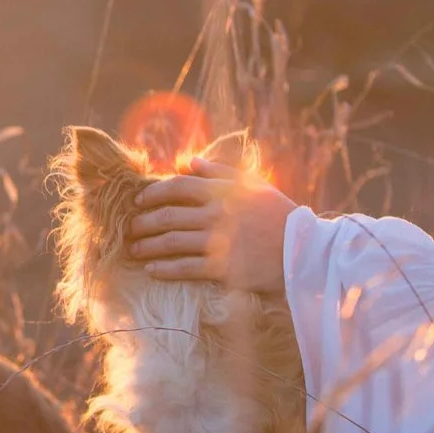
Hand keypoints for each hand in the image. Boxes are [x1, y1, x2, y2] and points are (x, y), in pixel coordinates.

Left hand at [127, 150, 295, 293]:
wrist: (303, 250)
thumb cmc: (277, 214)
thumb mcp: (251, 184)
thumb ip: (217, 171)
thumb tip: (186, 162)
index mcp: (221, 191)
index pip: (177, 186)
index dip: (153, 193)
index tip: (140, 200)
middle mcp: (216, 214)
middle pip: (167, 215)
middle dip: (143, 222)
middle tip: (130, 228)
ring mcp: (218, 242)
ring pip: (171, 242)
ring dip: (148, 246)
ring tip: (134, 250)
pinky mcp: (222, 268)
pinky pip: (185, 268)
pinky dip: (165, 269)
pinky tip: (152, 270)